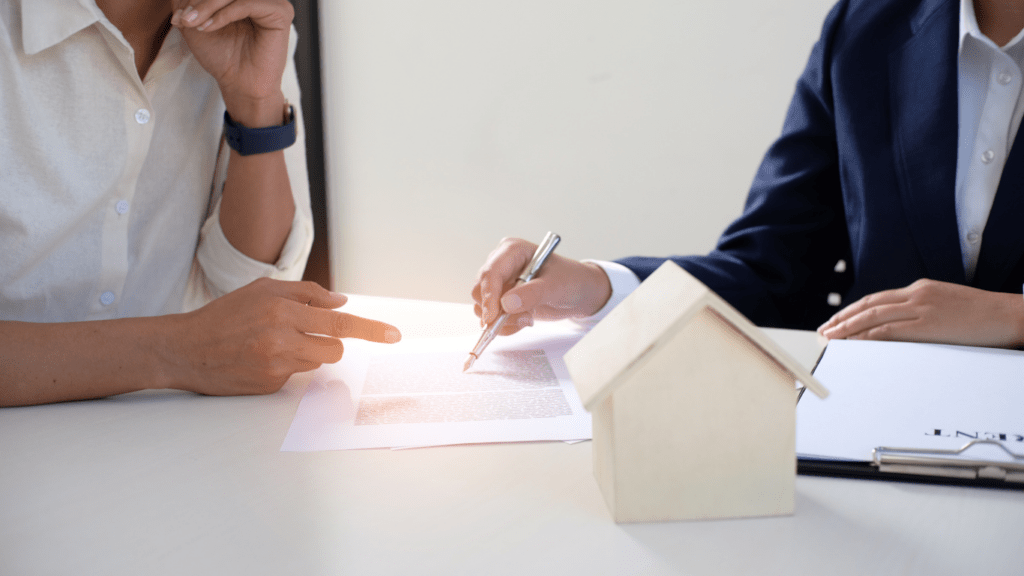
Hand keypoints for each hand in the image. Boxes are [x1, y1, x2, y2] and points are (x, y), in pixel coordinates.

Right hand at [166, 278, 400, 394]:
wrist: (185, 350)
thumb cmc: (226, 315)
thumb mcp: (263, 290)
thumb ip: (305, 293)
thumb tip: (341, 303)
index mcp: (282, 310)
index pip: (339, 323)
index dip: (370, 329)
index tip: (394, 335)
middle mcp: (281, 339)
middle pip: (334, 349)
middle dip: (328, 343)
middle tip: (304, 334)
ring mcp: (275, 366)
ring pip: (316, 362)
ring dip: (305, 352)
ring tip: (270, 344)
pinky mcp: (269, 385)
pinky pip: (295, 376)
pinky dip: (285, 366)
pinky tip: (259, 359)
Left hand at [171, 0, 293, 125]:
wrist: (240, 85)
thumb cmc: (223, 56)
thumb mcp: (195, 22)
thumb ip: (187, 2)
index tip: (180, 15)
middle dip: (199, 2)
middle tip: (185, 19)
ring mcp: (272, 2)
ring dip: (208, 6)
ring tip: (194, 24)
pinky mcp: (280, 12)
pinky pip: (247, 3)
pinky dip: (224, 14)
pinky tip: (210, 27)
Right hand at [471, 237, 611, 336]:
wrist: (579, 293)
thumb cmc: (571, 280)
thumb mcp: (556, 286)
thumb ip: (532, 294)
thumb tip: (506, 304)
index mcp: (512, 251)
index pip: (491, 272)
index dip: (489, 295)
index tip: (492, 317)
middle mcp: (502, 265)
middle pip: (480, 290)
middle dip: (497, 310)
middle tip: (523, 318)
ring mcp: (501, 283)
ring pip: (483, 307)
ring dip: (505, 320)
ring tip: (529, 318)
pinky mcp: (502, 300)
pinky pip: (492, 318)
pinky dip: (507, 325)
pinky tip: (526, 319)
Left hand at [817, 279, 1023, 347]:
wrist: (1011, 315)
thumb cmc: (983, 316)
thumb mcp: (946, 307)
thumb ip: (922, 313)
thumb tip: (899, 329)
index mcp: (920, 289)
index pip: (876, 299)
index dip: (852, 311)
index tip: (836, 321)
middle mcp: (917, 294)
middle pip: (869, 305)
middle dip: (842, 319)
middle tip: (824, 331)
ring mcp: (922, 308)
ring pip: (874, 316)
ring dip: (848, 328)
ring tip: (831, 339)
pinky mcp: (928, 323)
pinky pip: (890, 330)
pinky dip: (868, 337)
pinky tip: (855, 344)